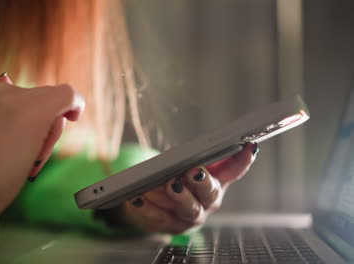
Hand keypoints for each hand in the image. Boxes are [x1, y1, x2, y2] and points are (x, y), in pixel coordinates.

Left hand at [0, 74, 84, 213]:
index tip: (72, 118)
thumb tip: (49, 114)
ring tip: (13, 143)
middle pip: (44, 97)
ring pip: (21, 97)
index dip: (74, 105)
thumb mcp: (37, 154)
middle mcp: (13, 92)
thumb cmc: (3, 176)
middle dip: (46, 116)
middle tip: (36, 146)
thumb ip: (48, 126)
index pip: (67, 94)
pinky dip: (4, 111)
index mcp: (35, 108)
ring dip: (24, 113)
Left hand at [121, 143, 257, 233]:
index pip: (234, 171)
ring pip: (185, 209)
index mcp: (216, 185)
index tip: (248, 146)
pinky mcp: (167, 225)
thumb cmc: (181, 182)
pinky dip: (147, 207)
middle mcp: (206, 204)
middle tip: (193, 172)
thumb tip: (232, 141)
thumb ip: (211, 156)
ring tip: (166, 183)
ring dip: (176, 196)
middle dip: (202, 183)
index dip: (243, 160)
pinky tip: (137, 197)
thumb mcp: (197, 167)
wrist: (160, 208)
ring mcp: (187, 218)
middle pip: (209, 195)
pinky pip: (157, 217)